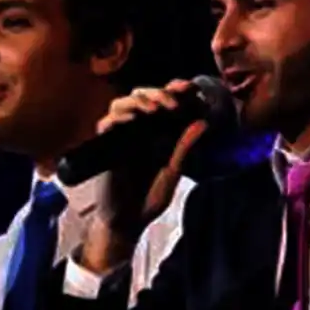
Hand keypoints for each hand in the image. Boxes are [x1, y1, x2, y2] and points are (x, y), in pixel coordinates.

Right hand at [96, 79, 207, 235]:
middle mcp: (139, 129)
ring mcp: (121, 135)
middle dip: (159, 92)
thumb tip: (203, 122)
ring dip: (139, 101)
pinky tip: (133, 120)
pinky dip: (119, 118)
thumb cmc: (150, 197)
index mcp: (158, 132)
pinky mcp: (106, 145)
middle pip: (144, 96)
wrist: (128, 221)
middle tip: (174, 100)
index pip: (165, 102)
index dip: (176, 91)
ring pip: (123, 103)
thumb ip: (184, 147)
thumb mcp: (173, 170)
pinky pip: (107, 123)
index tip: (191, 88)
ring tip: (155, 109)